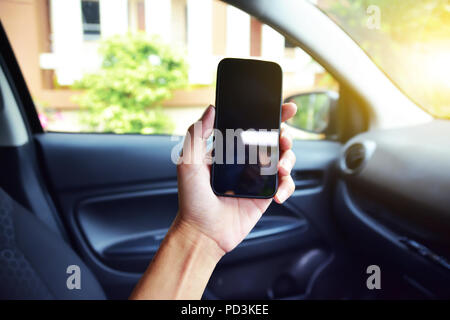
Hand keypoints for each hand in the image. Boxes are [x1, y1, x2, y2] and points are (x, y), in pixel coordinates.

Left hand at [175, 103, 296, 253]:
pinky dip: (287, 186)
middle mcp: (245, 161)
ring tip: (280, 167)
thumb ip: (197, 135)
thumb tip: (210, 109)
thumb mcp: (187, 163)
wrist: (202, 233)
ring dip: (289, 158)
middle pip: (273, 140)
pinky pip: (285, 184)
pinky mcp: (265, 195)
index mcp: (229, 149)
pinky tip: (277, 194)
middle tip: (283, 138)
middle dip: (285, 135)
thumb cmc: (192, 200)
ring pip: (283, 159)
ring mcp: (257, 178)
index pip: (252, 126)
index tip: (286, 108)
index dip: (271, 116)